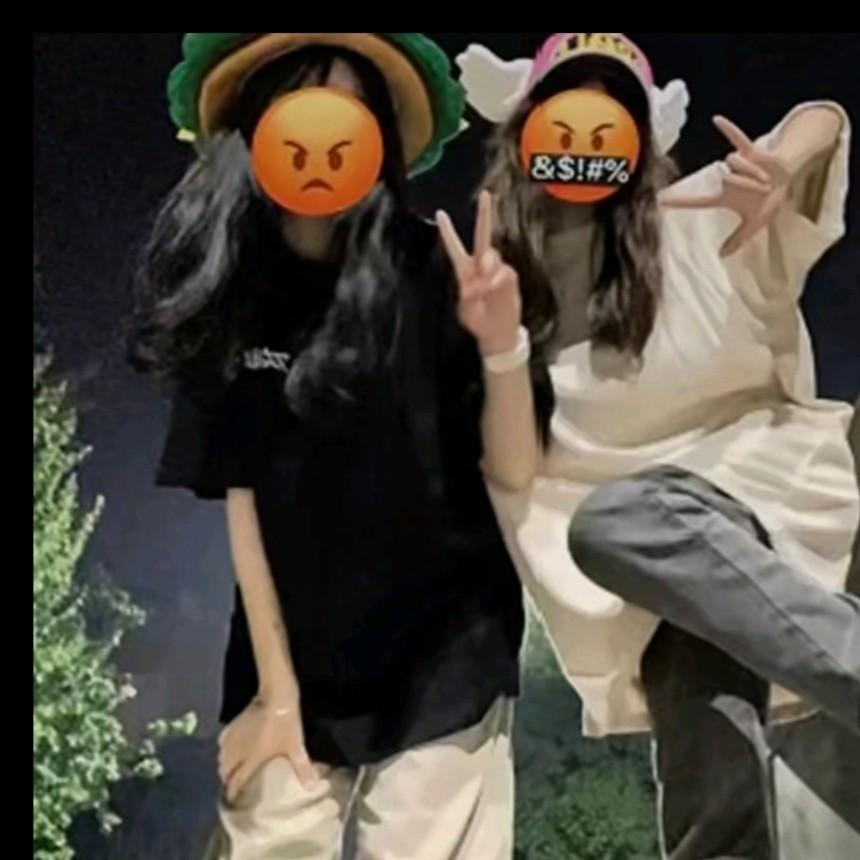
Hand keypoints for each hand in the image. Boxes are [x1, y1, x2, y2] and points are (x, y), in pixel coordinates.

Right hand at [218, 691, 316, 804]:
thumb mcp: (295, 746)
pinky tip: (230, 748)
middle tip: (233, 785)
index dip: (232, 793)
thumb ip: (302, 768)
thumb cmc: (285, 724)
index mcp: (250, 761)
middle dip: (227, 780)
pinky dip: (224, 749)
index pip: (235, 781)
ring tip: (231, 770)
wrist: (276, 697)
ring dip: (224, 766)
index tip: (232, 801)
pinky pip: (222, 742)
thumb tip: (312, 787)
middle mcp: (236, 752)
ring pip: (221, 757)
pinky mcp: (232, 724)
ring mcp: (233, 737)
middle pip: (224, 771)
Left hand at [436, 190, 522, 355]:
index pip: (455, 248)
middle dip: (484, 215)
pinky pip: (504, 272)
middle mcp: (481, 267)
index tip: (440, 214)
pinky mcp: (510, 277)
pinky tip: (493, 291)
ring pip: (492, 256)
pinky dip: (497, 280)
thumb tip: (479, 282)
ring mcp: (497, 270)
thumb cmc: (478, 321)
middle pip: (483, 236)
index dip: (448, 232)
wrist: (498, 333)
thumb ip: (469, 295)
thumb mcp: (466, 310)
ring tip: (484, 287)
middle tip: (485, 196)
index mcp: (465, 272)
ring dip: (487, 269)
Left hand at [661, 115, 791, 255]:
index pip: (695, 201)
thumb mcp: (755, 225)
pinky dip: (728, 129)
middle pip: (726, 177)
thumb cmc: (768, 201)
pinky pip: (737, 138)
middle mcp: (725, 180)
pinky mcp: (750, 151)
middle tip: (761, 188)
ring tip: (766, 177)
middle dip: (746, 181)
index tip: (659, 200)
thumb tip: (722, 256)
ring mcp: (736, 164)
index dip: (678, 202)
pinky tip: (715, 119)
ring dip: (754, 171)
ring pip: (736, 163)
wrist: (786, 180)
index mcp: (722, 197)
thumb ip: (738, 240)